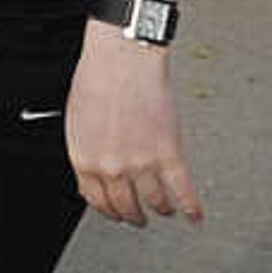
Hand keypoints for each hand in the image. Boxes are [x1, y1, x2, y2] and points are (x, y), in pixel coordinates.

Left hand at [67, 32, 200, 229]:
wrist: (122, 55)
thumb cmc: (98, 76)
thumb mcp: (77, 119)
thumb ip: (85, 150)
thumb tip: (91, 171)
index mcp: (85, 159)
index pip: (97, 200)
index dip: (109, 211)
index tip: (117, 213)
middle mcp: (111, 167)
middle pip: (126, 206)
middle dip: (134, 215)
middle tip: (140, 217)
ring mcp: (140, 163)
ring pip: (154, 201)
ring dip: (161, 209)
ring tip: (164, 209)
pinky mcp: (167, 152)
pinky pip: (182, 190)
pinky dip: (191, 207)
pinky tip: (194, 215)